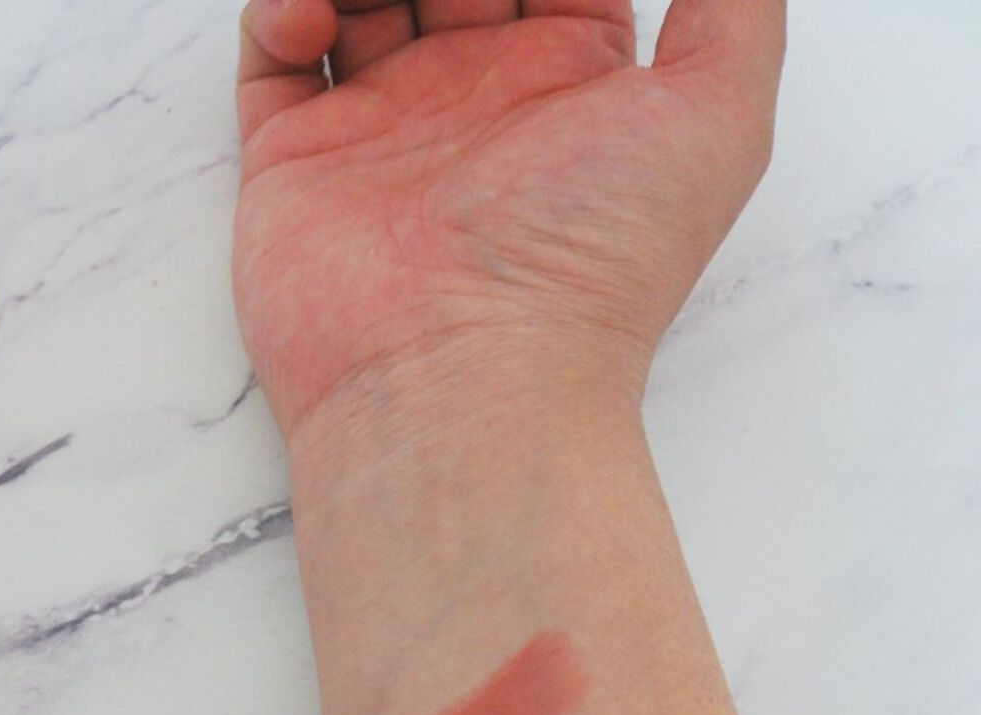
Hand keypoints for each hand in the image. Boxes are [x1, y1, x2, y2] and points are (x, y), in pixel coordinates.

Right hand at [232, 0, 785, 443]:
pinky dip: (281, 9)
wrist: (465, 380)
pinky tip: (313, 15)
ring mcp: (384, 129)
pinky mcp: (299, 163)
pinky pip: (274, 54)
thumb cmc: (591, 267)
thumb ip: (737, 15)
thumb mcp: (719, 120)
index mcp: (570, 81)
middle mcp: (477, 101)